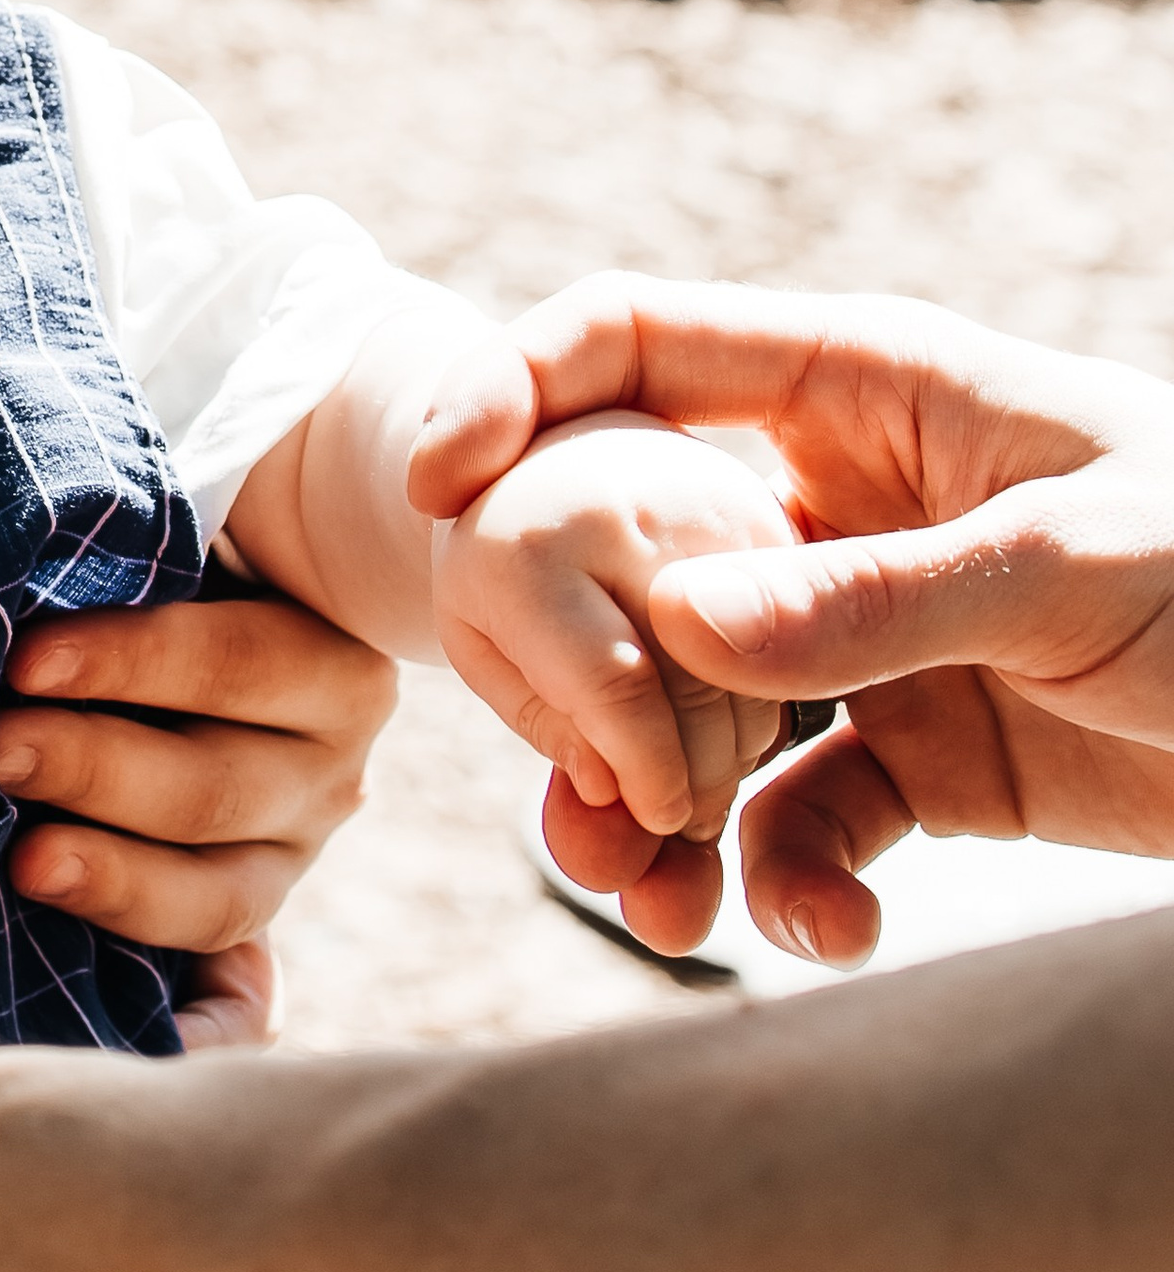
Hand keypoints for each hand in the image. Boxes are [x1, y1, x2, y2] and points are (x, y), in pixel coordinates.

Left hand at [0, 594, 396, 1048]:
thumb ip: (147, 557)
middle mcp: (331, 775)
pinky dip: (194, 1027)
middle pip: (213, 788)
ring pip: (211, 895)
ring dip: (108, 879)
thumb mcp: (175, 557)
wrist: (179, 660)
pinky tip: (149, 1041)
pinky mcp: (244, 929)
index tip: (25, 659)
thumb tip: (56, 549)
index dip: (131, 662)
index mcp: (330, 668)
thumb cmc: (143, 590)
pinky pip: (229, 995)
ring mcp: (290, 862)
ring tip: (18, 859)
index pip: (236, 661)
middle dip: (91, 769)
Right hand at [414, 276, 1173, 961]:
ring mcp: (868, 638)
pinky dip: (790, 889)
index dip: (516, 383)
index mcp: (873, 395)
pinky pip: (794, 824)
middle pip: (629, 551)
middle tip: (558, 772)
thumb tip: (679, 619)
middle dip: (569, 670)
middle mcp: (843, 508)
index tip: (433, 482)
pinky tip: (830, 937)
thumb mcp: (1078, 572)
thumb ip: (877, 599)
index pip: (645, 344)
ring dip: (658, 812)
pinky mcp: (913, 763)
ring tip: (656, 900)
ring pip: (689, 712)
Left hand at [431, 413, 792, 921]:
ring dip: (738, 745)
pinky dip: (766, 692)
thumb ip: (546, 720)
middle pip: (700, 683)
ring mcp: (708, 503)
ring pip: (760, 664)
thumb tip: (616, 795)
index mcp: (532, 548)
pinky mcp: (764, 509)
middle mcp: (627, 511)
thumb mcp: (482, 643)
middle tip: (681, 822)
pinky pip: (789, 628)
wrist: (537, 449)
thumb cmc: (498, 572)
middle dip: (699, 777)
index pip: (614, 687)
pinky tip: (721, 715)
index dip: (647, 774)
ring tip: (694, 777)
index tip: (659, 819)